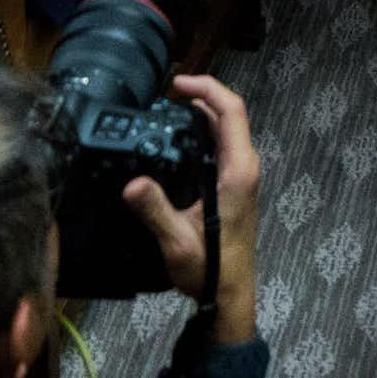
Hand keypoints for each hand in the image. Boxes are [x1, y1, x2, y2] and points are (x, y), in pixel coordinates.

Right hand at [120, 77, 260, 347]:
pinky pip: (222, 145)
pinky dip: (204, 132)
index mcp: (238, 169)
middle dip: (202, 95)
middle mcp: (245, 165)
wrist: (230, 294)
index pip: (231, 111)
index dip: (208, 88)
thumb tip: (132, 183)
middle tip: (167, 95)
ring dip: (203, 113)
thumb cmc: (210, 267)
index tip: (177, 84)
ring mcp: (242, 174)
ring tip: (169, 110)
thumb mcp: (178, 240)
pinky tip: (178, 140)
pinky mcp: (234, 184)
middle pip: (230, 114)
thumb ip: (156, 211)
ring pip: (227, 129)